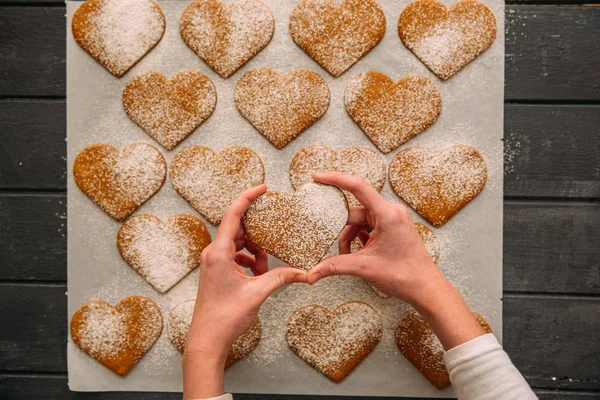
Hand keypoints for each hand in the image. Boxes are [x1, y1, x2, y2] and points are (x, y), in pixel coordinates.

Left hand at [183, 184, 306, 398]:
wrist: (206, 340)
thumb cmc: (224, 318)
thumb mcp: (257, 294)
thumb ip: (281, 278)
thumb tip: (304, 273)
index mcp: (219, 252)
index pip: (233, 214)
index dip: (248, 197)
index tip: (263, 188)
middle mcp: (213, 253)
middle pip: (237, 228)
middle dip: (258, 231)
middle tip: (274, 228)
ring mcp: (213, 262)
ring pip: (237, 243)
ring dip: (254, 250)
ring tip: (265, 266)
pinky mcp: (215, 271)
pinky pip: (234, 255)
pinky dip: (248, 260)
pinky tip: (258, 273)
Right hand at [307, 172, 440, 304]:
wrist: (425, 287)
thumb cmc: (403, 275)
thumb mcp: (364, 268)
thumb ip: (335, 266)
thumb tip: (311, 273)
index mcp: (387, 214)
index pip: (358, 186)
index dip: (335, 179)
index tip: (317, 177)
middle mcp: (391, 211)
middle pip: (354, 211)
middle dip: (340, 229)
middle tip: (327, 240)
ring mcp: (393, 218)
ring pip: (360, 221)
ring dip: (350, 237)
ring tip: (347, 256)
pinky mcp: (392, 227)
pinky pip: (368, 226)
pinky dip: (359, 238)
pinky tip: (358, 252)